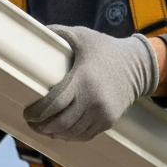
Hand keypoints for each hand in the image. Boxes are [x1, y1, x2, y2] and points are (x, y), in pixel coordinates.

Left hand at [24, 26, 158, 141]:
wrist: (138, 64)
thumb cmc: (105, 50)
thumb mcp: (83, 37)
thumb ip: (59, 34)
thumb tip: (35, 30)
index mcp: (83, 80)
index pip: (52, 106)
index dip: (35, 114)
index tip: (28, 114)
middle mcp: (93, 99)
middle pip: (58, 124)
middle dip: (41, 126)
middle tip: (33, 123)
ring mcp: (102, 113)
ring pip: (69, 133)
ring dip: (54, 133)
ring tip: (45, 128)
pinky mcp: (108, 121)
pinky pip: (83, 136)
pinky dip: (69, 136)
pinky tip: (61, 131)